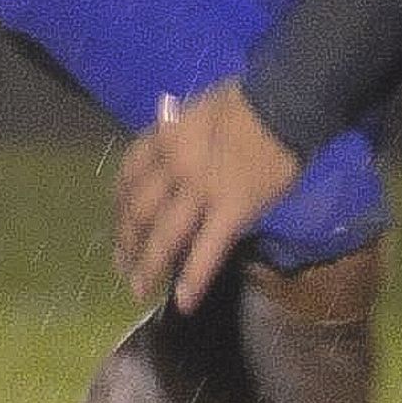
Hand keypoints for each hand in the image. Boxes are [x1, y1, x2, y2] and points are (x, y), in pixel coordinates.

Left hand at [113, 83, 302, 311]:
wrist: (283, 102)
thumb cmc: (246, 101)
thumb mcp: (195, 109)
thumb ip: (176, 130)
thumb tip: (167, 140)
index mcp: (162, 139)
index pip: (128, 176)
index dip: (120, 204)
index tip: (118, 223)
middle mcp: (171, 167)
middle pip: (138, 211)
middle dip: (127, 242)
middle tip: (121, 267)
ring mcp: (200, 191)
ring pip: (163, 235)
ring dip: (148, 266)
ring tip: (138, 290)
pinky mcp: (232, 210)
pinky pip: (207, 248)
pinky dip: (193, 277)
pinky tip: (183, 301)